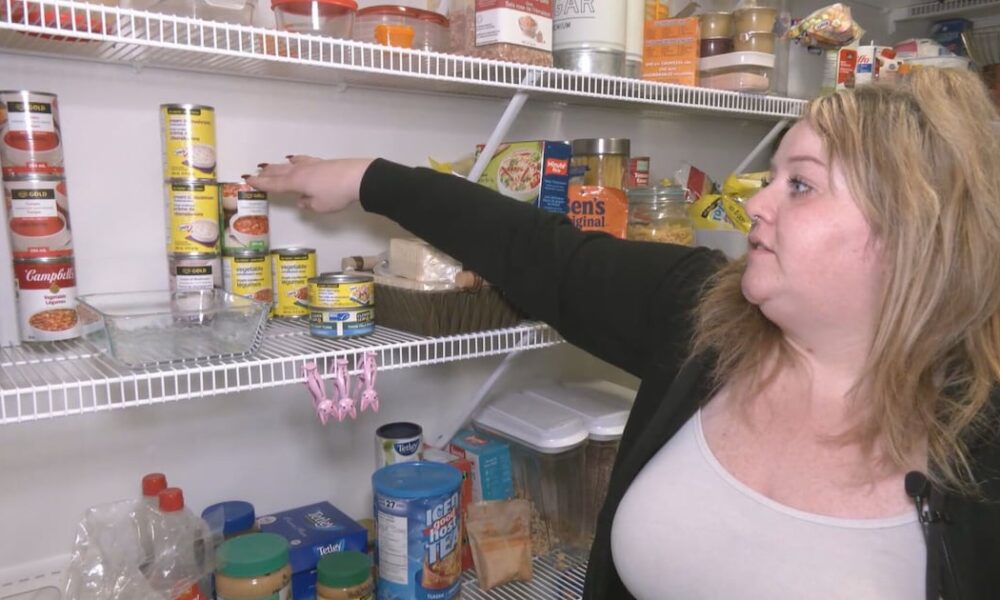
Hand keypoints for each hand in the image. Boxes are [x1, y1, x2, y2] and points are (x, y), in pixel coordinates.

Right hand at [246, 156, 374, 212]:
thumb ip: (308, 204)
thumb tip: (301, 200)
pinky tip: (294, 159)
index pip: (274, 184)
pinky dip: (295, 160)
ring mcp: (312, 165)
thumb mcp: (320, 206)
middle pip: (279, 172)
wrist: (357, 177)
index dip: (261, 184)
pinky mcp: (322, 162)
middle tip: (255, 173)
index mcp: (295, 183)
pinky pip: (303, 160)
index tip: (248, 180)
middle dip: (266, 174)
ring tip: (269, 166)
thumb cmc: (336, 194)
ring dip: (277, 166)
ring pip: (289, 165)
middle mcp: (300, 171)